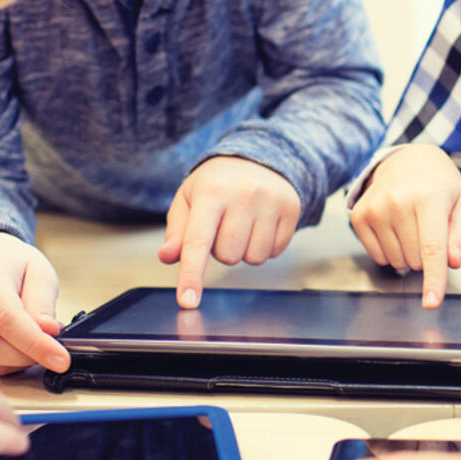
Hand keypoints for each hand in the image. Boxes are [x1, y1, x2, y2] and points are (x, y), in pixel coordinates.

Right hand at [0, 232, 67, 374]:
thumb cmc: (14, 267)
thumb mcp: (39, 271)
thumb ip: (43, 301)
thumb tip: (48, 331)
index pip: (7, 319)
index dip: (36, 344)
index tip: (62, 360)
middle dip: (29, 356)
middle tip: (53, 348)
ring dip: (19, 362)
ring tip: (35, 342)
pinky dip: (6, 364)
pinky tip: (18, 347)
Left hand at [159, 156, 302, 307]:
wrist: (258, 158)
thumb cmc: (217, 184)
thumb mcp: (188, 200)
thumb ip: (176, 231)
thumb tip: (168, 256)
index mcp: (211, 191)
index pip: (197, 241)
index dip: (191, 275)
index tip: (187, 301)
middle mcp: (244, 194)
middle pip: (227, 256)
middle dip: (221, 250)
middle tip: (223, 226)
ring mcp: (271, 201)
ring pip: (253, 258)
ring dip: (244, 251)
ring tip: (242, 225)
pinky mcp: (292, 209)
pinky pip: (274, 252)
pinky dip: (264, 246)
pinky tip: (260, 225)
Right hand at [348, 144, 460, 307]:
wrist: (406, 160)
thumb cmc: (438, 184)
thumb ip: (460, 235)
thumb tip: (452, 262)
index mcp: (429, 197)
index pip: (432, 248)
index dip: (433, 278)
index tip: (431, 302)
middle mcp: (398, 201)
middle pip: (416, 259)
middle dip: (427, 256)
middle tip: (428, 229)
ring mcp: (375, 208)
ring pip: (397, 261)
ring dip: (408, 254)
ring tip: (412, 226)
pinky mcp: (359, 215)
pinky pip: (378, 257)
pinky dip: (391, 251)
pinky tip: (395, 228)